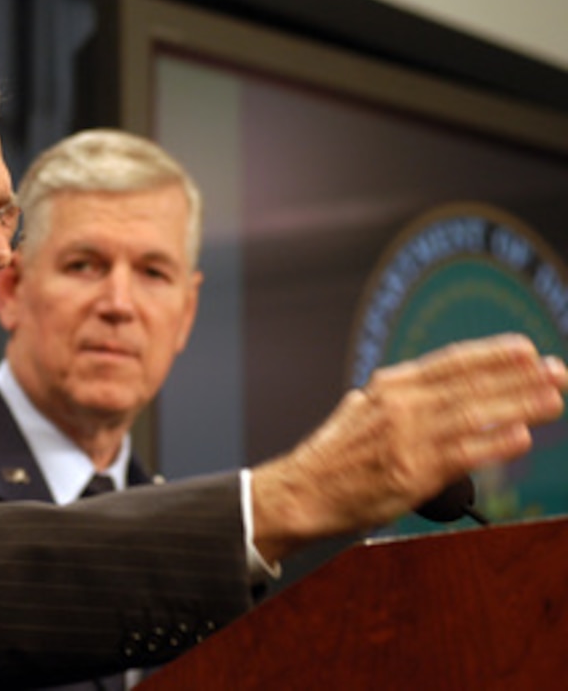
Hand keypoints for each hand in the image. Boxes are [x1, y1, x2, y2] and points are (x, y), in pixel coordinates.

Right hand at [251, 333, 566, 563]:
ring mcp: (406, 439)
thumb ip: (399, 398)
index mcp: (390, 386)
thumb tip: (435, 390)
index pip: (451, 362)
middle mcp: (400, 406)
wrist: (302, 492)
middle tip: (557, 372)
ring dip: (519, 405)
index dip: (493, 354)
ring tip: (553, 399)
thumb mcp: (363, 410)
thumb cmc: (333, 456)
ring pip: (474, 415)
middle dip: (519, 378)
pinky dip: (494, 443)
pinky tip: (521, 436)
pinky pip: (462, 454)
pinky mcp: (411, 473)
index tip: (527, 351)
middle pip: (471, 385)